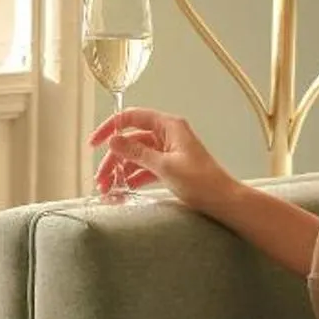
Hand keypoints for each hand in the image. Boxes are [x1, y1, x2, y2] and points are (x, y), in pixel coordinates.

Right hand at [88, 106, 237, 215]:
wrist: (222, 201)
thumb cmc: (202, 182)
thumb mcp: (164, 166)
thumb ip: (137, 153)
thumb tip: (114, 141)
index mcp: (169, 126)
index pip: (132, 118)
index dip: (111, 128)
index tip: (95, 142)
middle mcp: (167, 135)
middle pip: (131, 141)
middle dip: (113, 159)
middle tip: (101, 178)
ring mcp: (168, 151)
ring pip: (136, 156)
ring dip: (121, 171)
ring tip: (108, 188)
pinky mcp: (169, 167)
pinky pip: (145, 168)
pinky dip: (133, 177)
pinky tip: (123, 189)